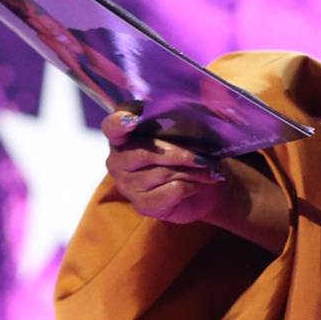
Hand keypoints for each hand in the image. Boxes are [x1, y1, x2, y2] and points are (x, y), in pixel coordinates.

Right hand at [101, 109, 229, 224]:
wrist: (199, 190)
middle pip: (145, 152)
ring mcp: (127, 185)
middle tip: (204, 156)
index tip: (133, 120)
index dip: (120, 122)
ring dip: (192, 170)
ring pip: (163, 172)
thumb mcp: (179, 134)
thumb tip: (190, 115)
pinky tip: (197, 184)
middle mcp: (118, 161)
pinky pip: (172, 190)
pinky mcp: (142, 205)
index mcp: (122, 137)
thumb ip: (174, 123)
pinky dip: (191, 185)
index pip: (112, 127)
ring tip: (208, 168)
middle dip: (179, 153)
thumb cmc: (183, 156)